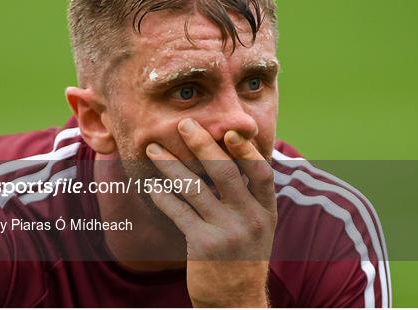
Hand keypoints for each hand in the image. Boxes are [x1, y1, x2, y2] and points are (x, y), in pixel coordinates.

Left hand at [145, 118, 276, 306]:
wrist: (237, 303)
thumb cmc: (245, 258)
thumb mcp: (259, 229)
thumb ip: (250, 198)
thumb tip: (232, 161)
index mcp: (266, 212)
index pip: (261, 173)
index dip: (246, 150)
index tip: (229, 131)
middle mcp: (250, 219)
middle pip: (226, 173)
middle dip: (203, 145)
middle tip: (184, 125)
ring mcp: (226, 233)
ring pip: (195, 188)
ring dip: (171, 165)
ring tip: (154, 148)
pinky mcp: (202, 245)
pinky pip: (178, 212)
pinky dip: (163, 194)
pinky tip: (150, 183)